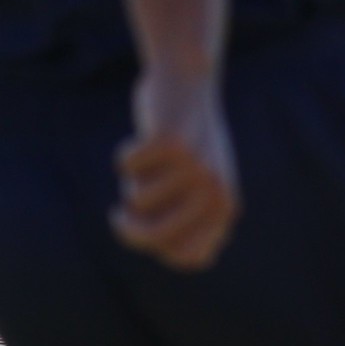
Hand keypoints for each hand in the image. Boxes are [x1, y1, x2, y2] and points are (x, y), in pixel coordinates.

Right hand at [113, 68, 240, 271]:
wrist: (189, 88)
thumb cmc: (183, 148)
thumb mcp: (189, 190)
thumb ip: (179, 224)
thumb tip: (166, 250)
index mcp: (224, 210)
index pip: (189, 258)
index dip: (159, 250)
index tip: (148, 230)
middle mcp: (215, 192)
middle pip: (156, 237)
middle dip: (129, 229)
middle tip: (119, 215)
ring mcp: (196, 168)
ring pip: (137, 198)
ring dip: (132, 182)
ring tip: (151, 163)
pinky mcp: (172, 143)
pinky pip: (127, 165)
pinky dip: (125, 155)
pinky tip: (144, 140)